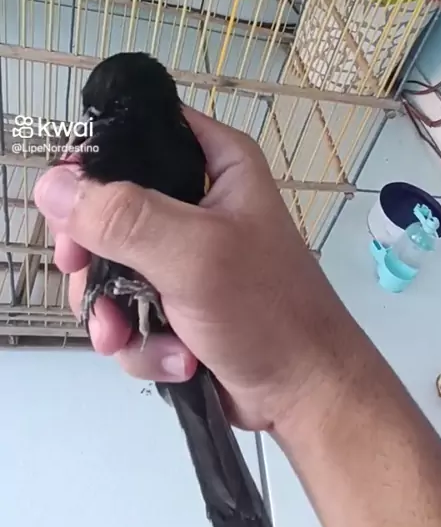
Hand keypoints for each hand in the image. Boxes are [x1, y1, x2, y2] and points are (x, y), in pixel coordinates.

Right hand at [34, 109, 336, 431]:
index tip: (68, 205)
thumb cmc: (267, 310)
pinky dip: (140, 340)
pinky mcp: (173, 300)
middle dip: (92, 253)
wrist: (303, 392)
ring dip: (112, 310)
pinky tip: (175, 359)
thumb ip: (123, 218)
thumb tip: (51, 186)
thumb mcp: (195, 254)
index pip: (138, 133)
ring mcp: (182, 253)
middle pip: (109, 205)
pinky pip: (126, 309)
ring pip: (109, 266)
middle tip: (83, 273)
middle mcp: (196, 200)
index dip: (94, 162)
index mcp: (216, 162)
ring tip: (128, 336)